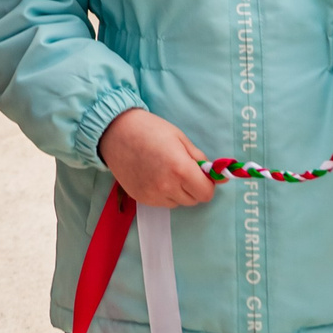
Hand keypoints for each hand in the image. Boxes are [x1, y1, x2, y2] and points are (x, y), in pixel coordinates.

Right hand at [98, 108, 214, 206]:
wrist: (114, 131)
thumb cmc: (149, 129)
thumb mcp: (180, 138)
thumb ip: (199, 159)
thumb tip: (218, 176)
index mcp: (180, 169)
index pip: (206, 194)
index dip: (207, 184)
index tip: (201, 175)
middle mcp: (167, 186)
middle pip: (194, 200)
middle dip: (193, 187)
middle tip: (182, 169)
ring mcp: (152, 195)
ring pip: (178, 202)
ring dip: (178, 191)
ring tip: (164, 171)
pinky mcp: (141, 198)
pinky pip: (162, 202)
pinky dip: (163, 193)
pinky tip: (153, 176)